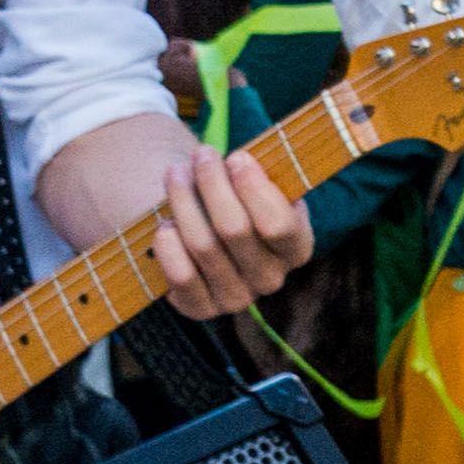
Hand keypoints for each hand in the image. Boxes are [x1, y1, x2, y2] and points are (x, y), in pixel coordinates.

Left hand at [140, 138, 311, 317]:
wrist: (207, 228)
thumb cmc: (238, 196)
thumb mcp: (261, 183)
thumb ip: (261, 173)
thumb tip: (240, 161)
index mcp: (297, 247)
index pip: (278, 225)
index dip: (254, 189)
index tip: (236, 157)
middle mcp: (271, 279)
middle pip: (234, 229)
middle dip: (212, 183)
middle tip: (201, 155)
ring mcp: (236, 297)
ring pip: (202, 245)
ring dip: (183, 201)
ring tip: (176, 173)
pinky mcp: (201, 308)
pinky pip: (181, 275)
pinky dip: (168, 243)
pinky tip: (166, 221)